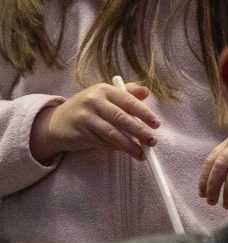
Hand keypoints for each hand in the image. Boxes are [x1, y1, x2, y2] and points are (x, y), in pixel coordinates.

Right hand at [32, 80, 159, 163]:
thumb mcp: (104, 96)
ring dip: (129, 145)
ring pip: (112, 134)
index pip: (128, 101)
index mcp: (104, 90)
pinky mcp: (80, 134)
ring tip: (141, 153)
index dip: (144, 113)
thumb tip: (147, 92)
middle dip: (139, 131)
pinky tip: (124, 152)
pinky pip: (102, 143)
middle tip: (152, 141)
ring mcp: (85, 118)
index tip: (156, 124)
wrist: (55, 123)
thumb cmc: (87, 108)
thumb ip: (126, 93)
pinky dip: (115, 148)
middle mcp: (94, 102)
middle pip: (121, 118)